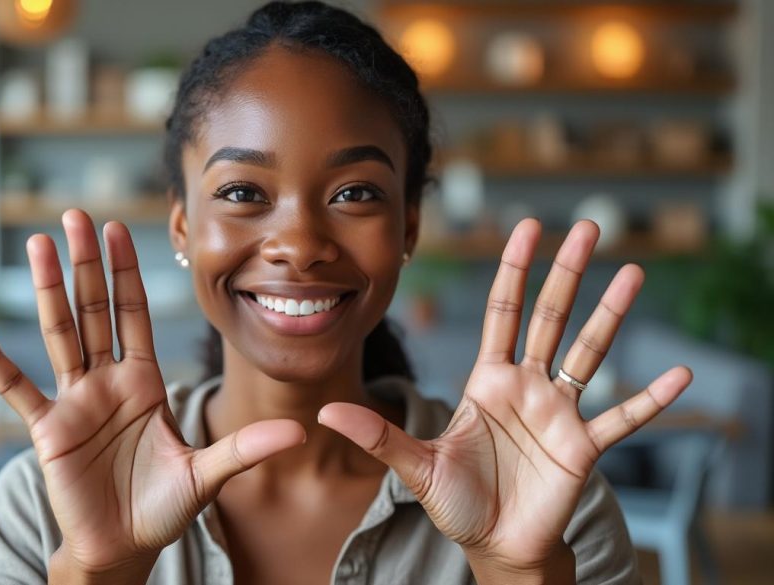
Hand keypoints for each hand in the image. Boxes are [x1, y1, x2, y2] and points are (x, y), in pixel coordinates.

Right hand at [0, 210, 304, 578]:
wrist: (124, 548)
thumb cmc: (163, 508)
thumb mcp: (208, 475)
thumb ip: (246, 449)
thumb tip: (300, 433)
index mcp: (144, 381)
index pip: (134, 313)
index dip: (126, 271)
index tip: (118, 228)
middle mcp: (107, 382)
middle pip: (94, 310)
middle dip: (87, 263)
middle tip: (74, 214)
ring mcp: (75, 402)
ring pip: (59, 334)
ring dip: (47, 290)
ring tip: (37, 246)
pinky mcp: (48, 431)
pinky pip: (17, 390)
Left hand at [319, 219, 691, 578]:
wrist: (494, 545)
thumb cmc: (458, 501)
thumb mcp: (415, 466)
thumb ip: (377, 436)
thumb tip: (323, 413)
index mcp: (488, 380)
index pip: (503, 312)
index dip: (514, 270)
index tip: (526, 227)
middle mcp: (528, 385)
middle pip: (551, 317)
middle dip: (567, 272)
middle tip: (587, 226)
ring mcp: (559, 413)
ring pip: (589, 352)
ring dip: (611, 315)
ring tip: (634, 273)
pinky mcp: (583, 447)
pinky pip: (623, 419)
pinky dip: (651, 400)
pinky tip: (679, 377)